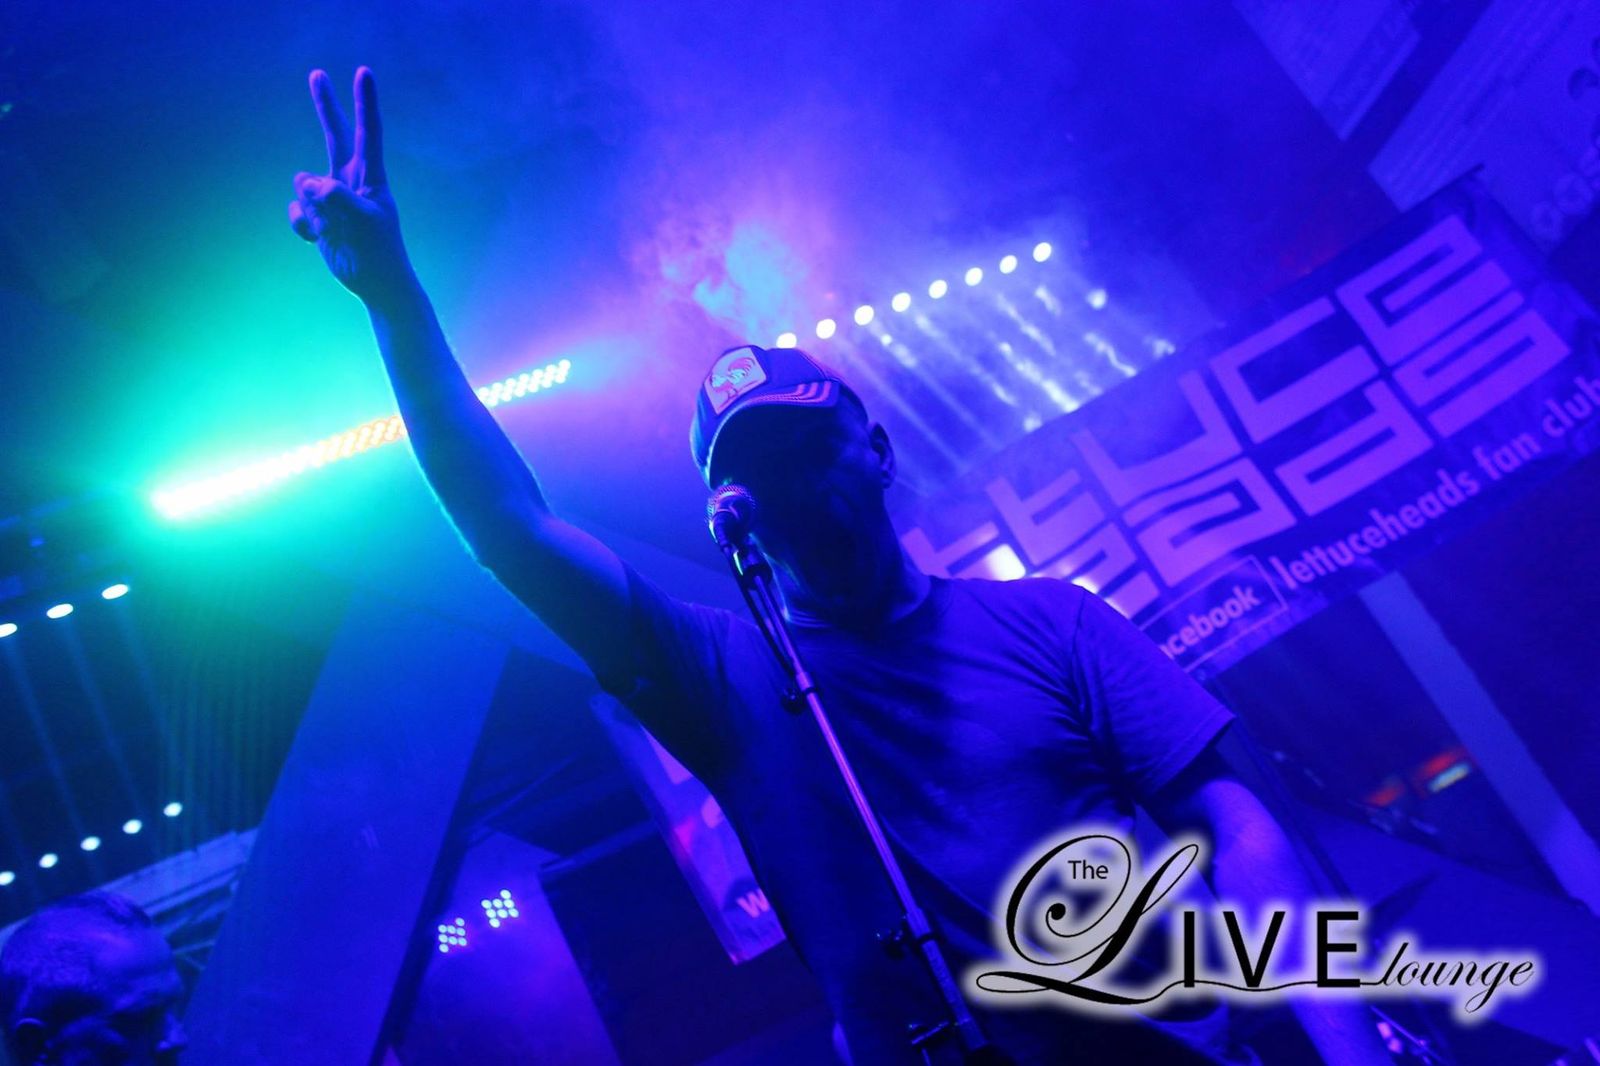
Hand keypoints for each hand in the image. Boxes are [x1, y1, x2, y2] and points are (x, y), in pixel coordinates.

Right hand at [289, 67, 413, 305]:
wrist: (375, 283)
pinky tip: (318, 239)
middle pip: (335, 135)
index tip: (364, 72)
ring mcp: (332, 198)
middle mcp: (350, 181)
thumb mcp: (363, 222)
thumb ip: (336, 197)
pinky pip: (296, 209)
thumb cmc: (379, 252)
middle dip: (325, 105)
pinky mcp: (318, 216)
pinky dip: (301, 224)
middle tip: (318, 73)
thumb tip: (307, 181)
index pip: (368, 133)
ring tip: (332, 229)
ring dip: (310, 207)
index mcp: (371, 177)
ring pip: (303, 183)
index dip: (365, 103)